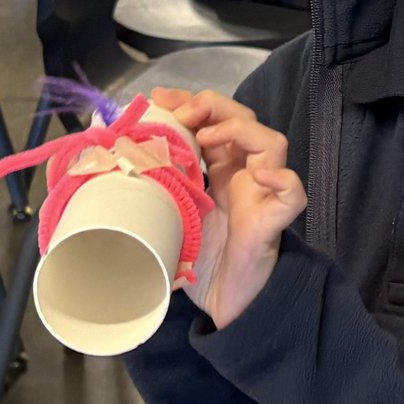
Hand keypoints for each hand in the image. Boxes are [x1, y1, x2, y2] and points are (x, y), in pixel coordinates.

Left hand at [149, 89, 304, 326]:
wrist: (222, 305)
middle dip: (213, 106)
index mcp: (218, 170)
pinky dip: (282, 177)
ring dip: (241, 130)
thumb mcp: (167, 214)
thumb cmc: (198, 262)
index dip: (190, 102)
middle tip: (183, 113)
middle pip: (242, 119)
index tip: (160, 99)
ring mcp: (262, 195)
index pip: (212, 120)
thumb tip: (110, 162)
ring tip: (208, 137)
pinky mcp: (273, 222)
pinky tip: (261, 175)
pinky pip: (294, 192)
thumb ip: (152, 189)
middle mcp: (243, 175)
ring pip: (272, 143)